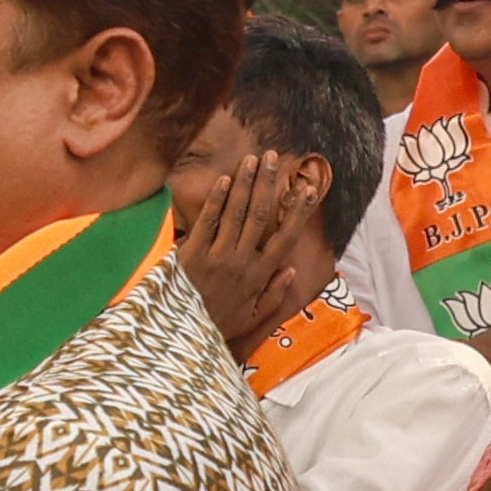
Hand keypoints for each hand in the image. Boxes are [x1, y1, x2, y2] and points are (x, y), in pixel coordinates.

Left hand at [179, 148, 331, 356]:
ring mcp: (217, 255)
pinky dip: (216, 201)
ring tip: (252, 160)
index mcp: (260, 274)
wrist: (182, 333)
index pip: (285, 236)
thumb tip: (291, 268)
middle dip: (267, 184)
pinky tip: (224, 180)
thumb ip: (275, 294)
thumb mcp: (254, 317)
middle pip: (260, 215)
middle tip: (273, 157)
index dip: (297, 211)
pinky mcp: (193, 254)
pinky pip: (207, 222)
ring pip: (235, 213)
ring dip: (244, 184)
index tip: (307, 189)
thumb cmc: (219, 323)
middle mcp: (242, 260)